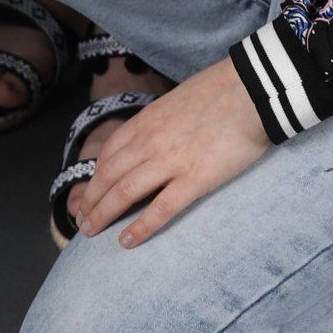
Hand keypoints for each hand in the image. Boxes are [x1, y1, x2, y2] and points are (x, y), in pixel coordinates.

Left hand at [73, 57, 269, 246]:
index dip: (94, 178)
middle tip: (82, 221)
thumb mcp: (176, 101)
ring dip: (104, 214)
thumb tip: (152, 139)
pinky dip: (140, 227)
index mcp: (147, 120)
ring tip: (92, 232)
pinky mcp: (194, 180)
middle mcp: (151, 140)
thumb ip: (160, 122)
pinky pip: (160, 209)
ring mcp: (170, 161)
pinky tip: (128, 241)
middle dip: (91, 200)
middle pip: (109, 176)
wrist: (250, 90)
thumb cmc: (219, 92)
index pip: (109, 153)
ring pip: (125, 193)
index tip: (88, 195)